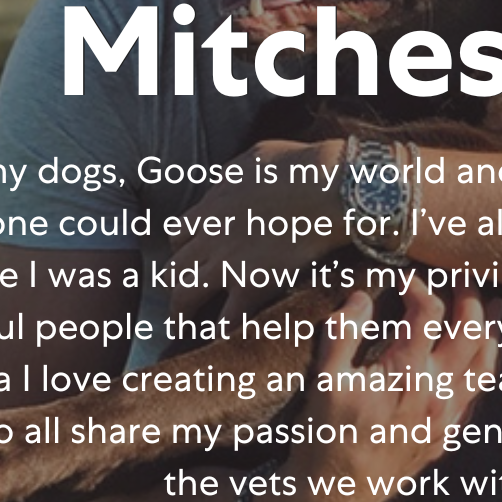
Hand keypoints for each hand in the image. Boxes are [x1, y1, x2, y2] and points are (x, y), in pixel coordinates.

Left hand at [170, 139, 345, 324]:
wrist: (328, 186)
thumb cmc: (301, 165)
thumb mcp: (256, 157)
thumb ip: (235, 174)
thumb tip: (231, 181)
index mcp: (212, 204)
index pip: (177, 234)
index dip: (182, 249)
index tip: (191, 259)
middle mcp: (210, 235)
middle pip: (173, 268)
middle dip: (175, 285)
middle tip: (181, 301)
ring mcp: (227, 262)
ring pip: (185, 296)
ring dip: (183, 314)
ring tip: (184, 331)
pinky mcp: (251, 284)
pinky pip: (225, 320)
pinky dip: (221, 334)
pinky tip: (222, 343)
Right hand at [270, 280, 500, 501]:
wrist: (333, 493)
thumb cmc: (325, 434)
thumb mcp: (325, 377)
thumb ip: (345, 331)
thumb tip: (362, 296)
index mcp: (406, 374)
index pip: (428, 314)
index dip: (419, 288)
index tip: (403, 280)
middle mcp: (434, 395)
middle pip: (469, 334)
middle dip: (469, 298)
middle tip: (463, 275)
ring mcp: (444, 418)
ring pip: (483, 367)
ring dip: (490, 332)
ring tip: (494, 306)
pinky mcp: (443, 436)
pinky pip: (475, 397)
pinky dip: (483, 369)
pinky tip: (480, 356)